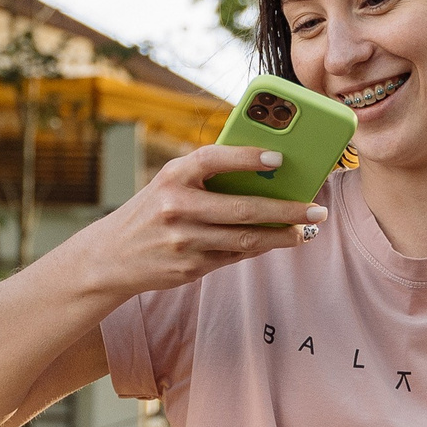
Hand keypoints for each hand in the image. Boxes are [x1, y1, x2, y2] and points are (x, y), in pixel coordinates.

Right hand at [74, 143, 328, 295]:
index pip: (213, 160)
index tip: (279, 159)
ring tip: (306, 231)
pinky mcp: (188, 268)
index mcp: (171, 177)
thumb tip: (267, 174)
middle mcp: (175, 208)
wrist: (110, 258)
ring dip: (280, 236)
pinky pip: (232, 257)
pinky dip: (257, 249)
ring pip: (244, 240)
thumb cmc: (151, 212)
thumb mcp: (169, 184)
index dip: (246, 158)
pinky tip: (276, 241)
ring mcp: (182, 242)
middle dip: (285, 211)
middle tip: (316, 210)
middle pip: (242, 210)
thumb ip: (207, 177)